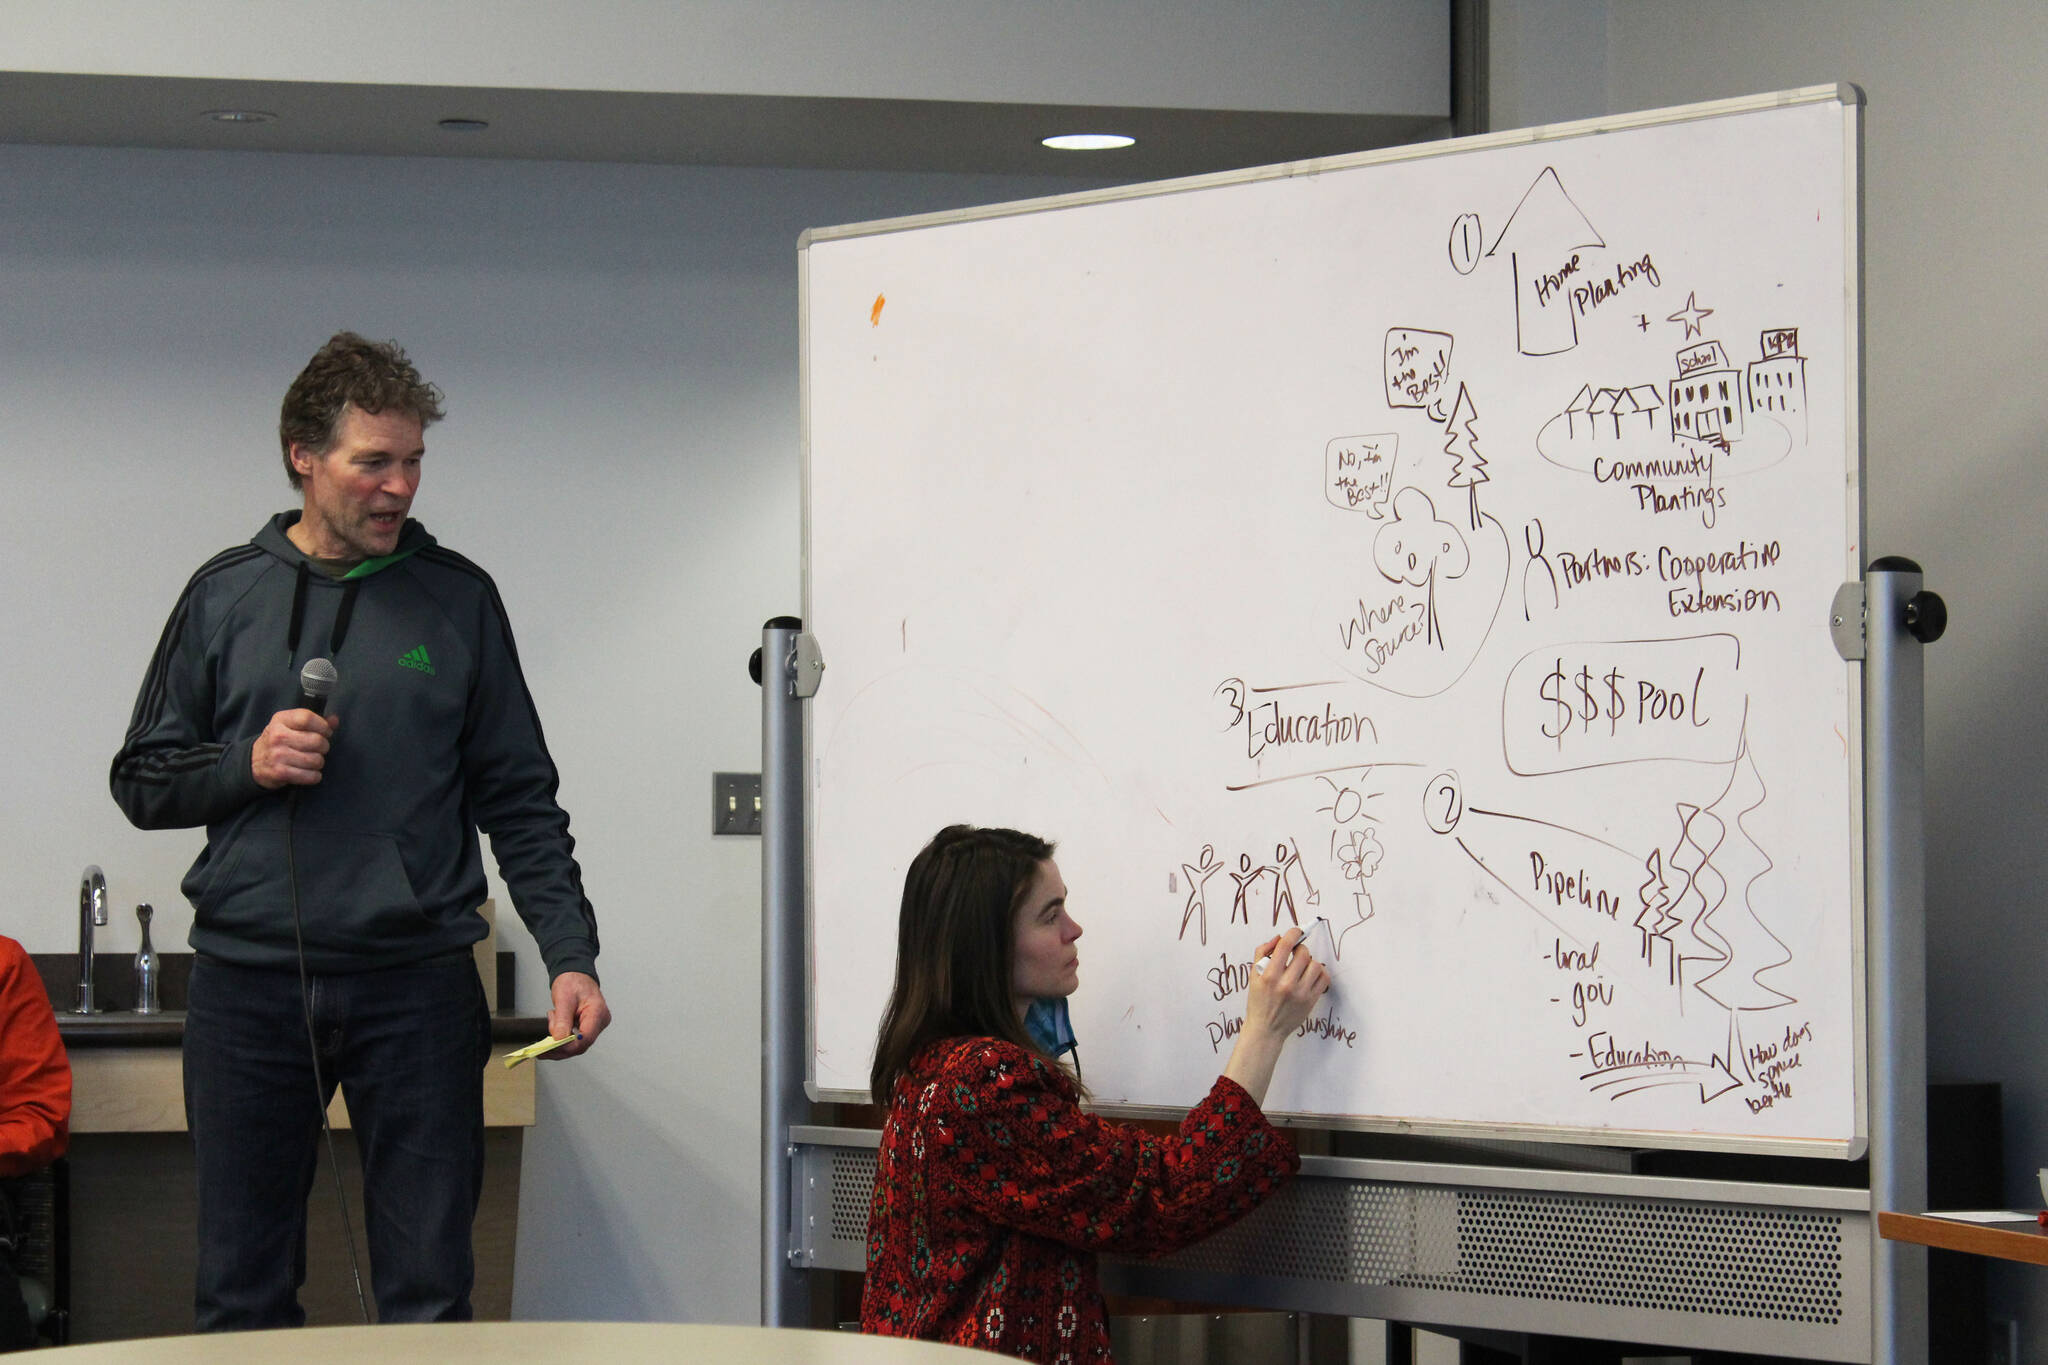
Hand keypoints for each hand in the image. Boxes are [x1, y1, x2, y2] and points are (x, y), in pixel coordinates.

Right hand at [252, 709, 338, 789]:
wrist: (254, 762)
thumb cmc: (279, 741)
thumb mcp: (291, 725)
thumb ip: (315, 721)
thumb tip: (334, 720)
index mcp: (281, 720)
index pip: (307, 718)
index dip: (323, 726)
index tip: (326, 732)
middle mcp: (277, 736)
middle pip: (316, 740)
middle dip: (324, 746)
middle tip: (318, 749)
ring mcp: (277, 755)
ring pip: (316, 760)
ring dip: (319, 762)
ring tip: (311, 760)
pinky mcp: (279, 772)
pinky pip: (310, 776)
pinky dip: (314, 776)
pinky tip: (308, 772)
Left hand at [544, 971, 610, 1057]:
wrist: (574, 974)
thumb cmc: (573, 981)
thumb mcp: (564, 998)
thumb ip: (562, 1021)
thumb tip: (558, 1039)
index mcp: (598, 1012)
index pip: (586, 1038)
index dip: (568, 1046)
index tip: (551, 1047)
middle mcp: (599, 1021)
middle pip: (581, 1045)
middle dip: (560, 1046)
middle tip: (543, 1047)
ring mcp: (595, 1025)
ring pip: (576, 1044)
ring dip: (559, 1040)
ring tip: (551, 1023)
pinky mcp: (587, 1026)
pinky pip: (574, 1038)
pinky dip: (562, 1036)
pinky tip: (555, 1027)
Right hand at [1220, 927, 1330, 1106]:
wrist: (1266, 1029)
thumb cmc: (1258, 1001)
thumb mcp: (1253, 975)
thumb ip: (1262, 952)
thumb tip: (1279, 938)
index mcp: (1269, 976)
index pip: (1285, 945)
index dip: (1293, 933)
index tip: (1296, 931)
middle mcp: (1286, 984)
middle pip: (1303, 954)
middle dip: (1300, 949)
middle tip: (1296, 953)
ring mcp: (1301, 994)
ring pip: (1316, 965)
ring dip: (1310, 962)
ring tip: (1302, 966)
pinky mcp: (1311, 1001)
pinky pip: (1324, 979)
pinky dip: (1320, 973)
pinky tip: (1311, 975)